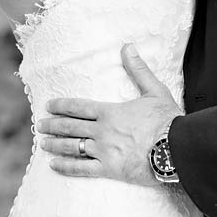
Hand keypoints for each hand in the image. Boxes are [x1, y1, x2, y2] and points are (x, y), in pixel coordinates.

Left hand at [37, 44, 181, 186]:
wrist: (176, 149)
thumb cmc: (167, 120)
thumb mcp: (154, 90)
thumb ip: (138, 69)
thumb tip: (128, 47)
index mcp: (110, 111)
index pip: (79, 107)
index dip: (62, 106)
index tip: (49, 106)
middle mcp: (102, 131)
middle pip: (70, 127)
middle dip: (53, 125)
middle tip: (40, 125)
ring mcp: (103, 151)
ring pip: (72, 147)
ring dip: (55, 145)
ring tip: (43, 144)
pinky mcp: (109, 169)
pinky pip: (82, 169)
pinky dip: (66, 167)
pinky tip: (54, 165)